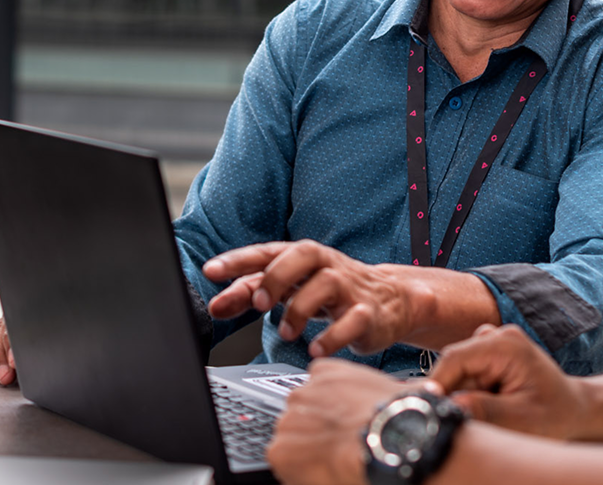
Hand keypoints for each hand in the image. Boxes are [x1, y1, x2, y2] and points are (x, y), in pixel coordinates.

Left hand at [204, 241, 416, 356]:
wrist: (391, 301)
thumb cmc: (331, 291)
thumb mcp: (290, 288)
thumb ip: (253, 293)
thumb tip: (216, 304)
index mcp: (302, 257)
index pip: (266, 252)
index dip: (238, 260)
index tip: (210, 271)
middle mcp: (325, 266)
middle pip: (301, 255)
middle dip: (276, 277)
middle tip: (258, 303)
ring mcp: (349, 288)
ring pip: (326, 284)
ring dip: (300, 309)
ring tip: (287, 333)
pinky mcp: (368, 313)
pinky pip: (353, 320)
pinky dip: (333, 336)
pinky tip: (316, 349)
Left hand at [267, 359, 413, 484]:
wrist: (394, 442)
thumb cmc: (403, 418)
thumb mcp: (405, 388)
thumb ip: (393, 387)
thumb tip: (425, 391)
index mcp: (327, 372)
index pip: (315, 389)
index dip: (329, 412)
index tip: (342, 425)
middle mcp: (302, 392)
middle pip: (301, 416)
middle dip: (316, 432)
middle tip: (340, 448)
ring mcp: (289, 421)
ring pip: (292, 440)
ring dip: (308, 452)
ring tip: (335, 463)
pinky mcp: (281, 450)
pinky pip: (284, 464)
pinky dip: (299, 472)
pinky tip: (324, 473)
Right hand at [429, 324, 586, 439]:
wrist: (572, 408)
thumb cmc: (555, 413)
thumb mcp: (523, 418)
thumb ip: (486, 410)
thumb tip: (449, 405)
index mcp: (505, 344)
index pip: (455, 358)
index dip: (437, 383)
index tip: (428, 409)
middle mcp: (495, 336)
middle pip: (453, 366)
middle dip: (455, 394)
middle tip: (470, 420)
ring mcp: (491, 343)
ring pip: (457, 373)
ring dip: (464, 395)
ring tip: (493, 411)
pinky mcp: (488, 356)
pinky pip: (465, 376)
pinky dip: (470, 393)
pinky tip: (492, 404)